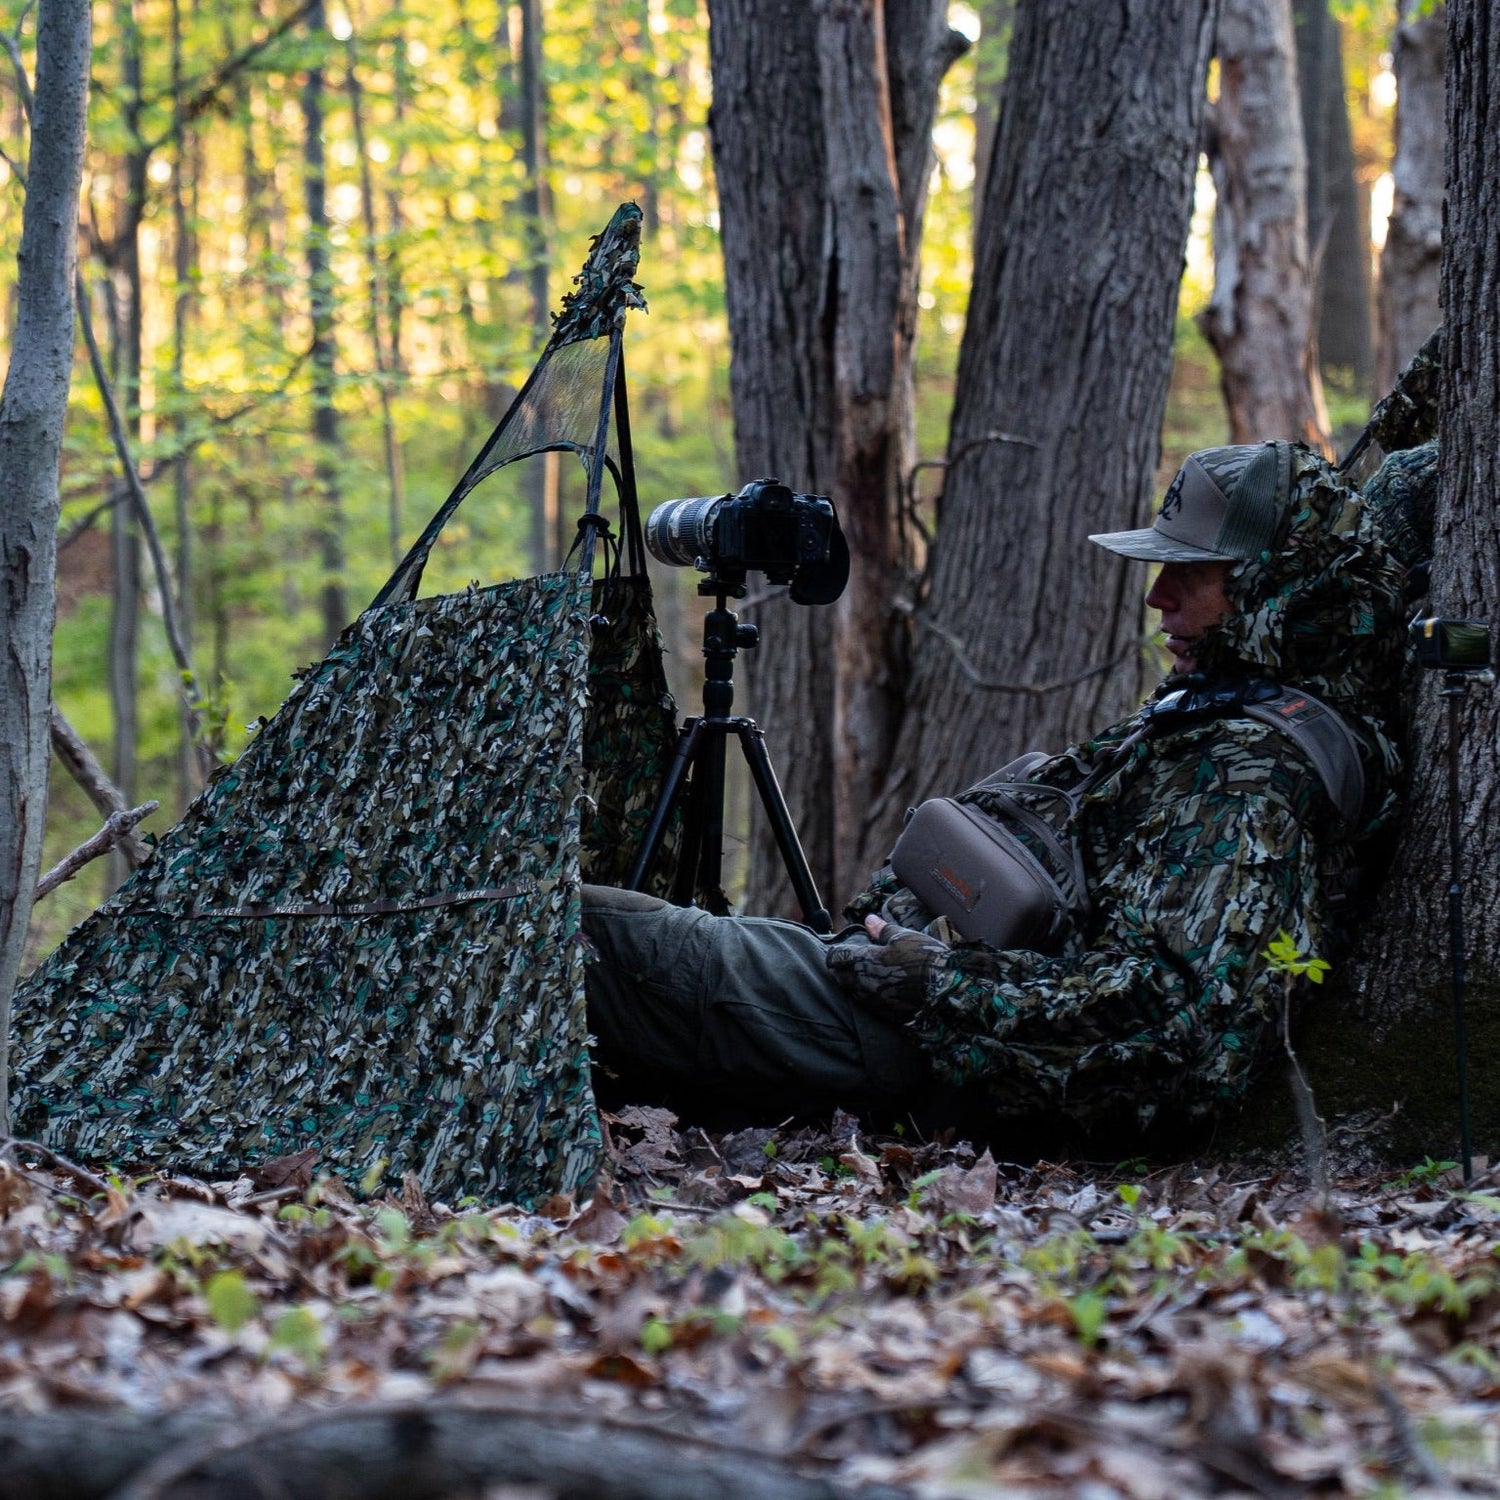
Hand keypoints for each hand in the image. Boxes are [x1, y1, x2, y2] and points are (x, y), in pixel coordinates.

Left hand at [826, 914, 946, 1020]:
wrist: (946, 990)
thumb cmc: (924, 958)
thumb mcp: (903, 937)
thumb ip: (882, 930)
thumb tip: (868, 919)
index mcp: (863, 960)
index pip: (835, 957)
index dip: (838, 951)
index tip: (844, 948)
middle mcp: (863, 983)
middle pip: (839, 977)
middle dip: (842, 969)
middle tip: (853, 961)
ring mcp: (872, 1001)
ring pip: (851, 992)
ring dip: (854, 984)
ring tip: (866, 975)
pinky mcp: (884, 1014)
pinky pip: (867, 1004)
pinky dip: (868, 996)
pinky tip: (880, 990)